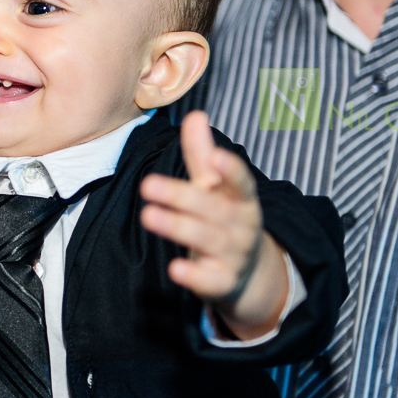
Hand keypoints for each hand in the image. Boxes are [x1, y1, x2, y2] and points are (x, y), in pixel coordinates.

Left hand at [139, 110, 287, 339]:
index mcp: (241, 198)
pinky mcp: (223, 282)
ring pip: (207, 240)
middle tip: (148, 185)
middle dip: (182, 197)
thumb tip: (195, 115)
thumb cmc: (224, 219)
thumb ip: (202, 154)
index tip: (216, 158)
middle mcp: (241, 225)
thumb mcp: (216, 187)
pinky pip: (209, 280)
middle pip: (213, 209)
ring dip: (177, 228)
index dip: (231, 170)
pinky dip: (194, 275)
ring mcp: (234, 255)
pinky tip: (175, 268)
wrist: (249, 273)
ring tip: (148, 216)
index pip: (241, 181)